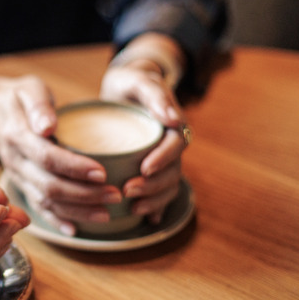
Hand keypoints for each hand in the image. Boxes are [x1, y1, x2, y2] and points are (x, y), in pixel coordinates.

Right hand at [0, 73, 120, 235]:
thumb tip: (47, 126)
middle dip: (84, 195)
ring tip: (107, 213)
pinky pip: (37, 208)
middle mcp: (15, 161)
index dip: (75, 168)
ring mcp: (17, 177)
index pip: (47, 158)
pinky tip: (76, 230)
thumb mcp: (29, 89)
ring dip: (77, 211)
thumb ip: (39, 105)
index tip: (103, 173)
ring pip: (45, 202)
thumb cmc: (19, 97)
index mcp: (18, 136)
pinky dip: (56, 221)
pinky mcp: (21, 185)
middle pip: (49, 186)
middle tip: (115, 195)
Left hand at [100, 33, 187, 223]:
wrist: (123, 89)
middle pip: (172, 170)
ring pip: (167, 185)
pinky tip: (146, 220)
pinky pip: (159, 193)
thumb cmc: (130, 82)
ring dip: (153, 200)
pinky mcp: (150, 171)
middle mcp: (169, 146)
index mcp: (171, 124)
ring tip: (132, 208)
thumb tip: (173, 118)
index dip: (163, 159)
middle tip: (128, 191)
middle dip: (153, 185)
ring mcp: (162, 160)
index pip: (176, 144)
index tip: (145, 168)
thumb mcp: (138, 79)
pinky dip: (155, 207)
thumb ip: (155, 93)